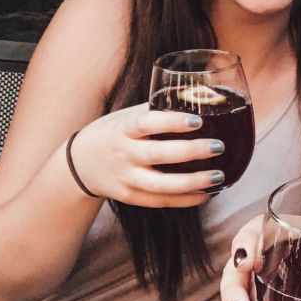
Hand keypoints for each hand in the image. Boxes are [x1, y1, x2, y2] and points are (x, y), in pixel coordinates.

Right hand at [68, 103, 225, 206]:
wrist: (80, 164)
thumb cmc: (115, 133)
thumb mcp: (128, 116)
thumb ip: (158, 110)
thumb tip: (202, 98)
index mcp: (123, 128)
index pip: (146, 123)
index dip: (171, 122)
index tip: (197, 121)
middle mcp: (123, 154)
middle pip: (157, 155)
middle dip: (190, 152)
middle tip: (218, 147)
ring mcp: (126, 178)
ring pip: (161, 185)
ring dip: (193, 182)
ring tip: (219, 176)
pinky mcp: (130, 197)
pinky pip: (160, 201)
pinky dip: (185, 200)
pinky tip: (207, 193)